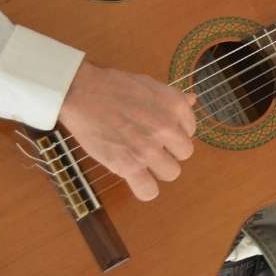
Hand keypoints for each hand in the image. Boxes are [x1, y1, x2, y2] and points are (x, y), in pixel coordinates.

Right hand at [58, 60, 196, 201]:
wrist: (82, 93)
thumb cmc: (114, 86)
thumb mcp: (151, 85)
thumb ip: (174, 97)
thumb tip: (193, 100)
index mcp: (175, 106)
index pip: (190, 130)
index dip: (175, 132)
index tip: (159, 130)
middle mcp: (167, 127)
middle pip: (184, 153)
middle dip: (169, 151)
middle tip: (150, 145)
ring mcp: (149, 148)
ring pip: (171, 173)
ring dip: (159, 169)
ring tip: (142, 161)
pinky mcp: (128, 165)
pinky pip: (148, 190)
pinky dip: (145, 190)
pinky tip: (138, 181)